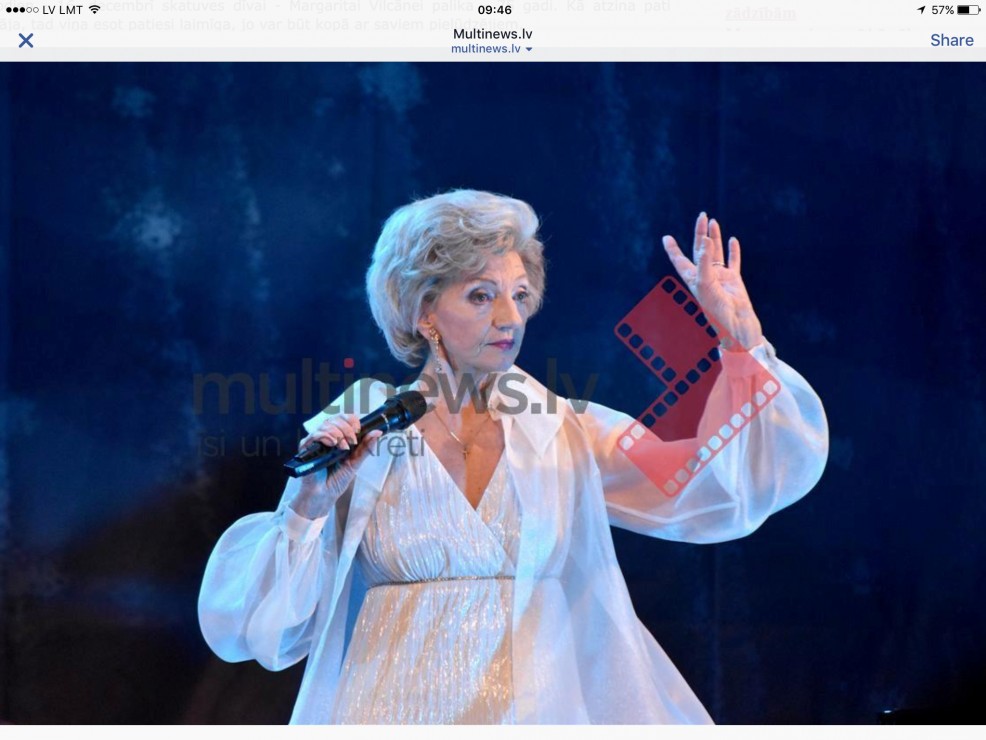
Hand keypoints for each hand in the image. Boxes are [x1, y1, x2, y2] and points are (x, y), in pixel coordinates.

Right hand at [288, 413, 383, 518]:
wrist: (324, 495)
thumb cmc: (336, 480)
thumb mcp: (355, 463)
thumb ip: (365, 447)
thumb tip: (377, 432)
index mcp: (338, 438)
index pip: (343, 418)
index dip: (352, 419)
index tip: (359, 429)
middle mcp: (326, 437)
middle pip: (335, 418)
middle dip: (347, 427)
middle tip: (353, 441)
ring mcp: (316, 441)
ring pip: (326, 424)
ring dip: (338, 432)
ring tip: (344, 447)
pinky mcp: (306, 447)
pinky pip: (315, 434)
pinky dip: (326, 436)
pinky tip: (332, 444)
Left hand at [662, 212, 763, 350]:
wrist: (736, 325)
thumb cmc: (717, 309)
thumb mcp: (706, 283)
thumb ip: (705, 262)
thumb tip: (705, 240)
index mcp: (693, 279)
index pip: (680, 261)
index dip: (673, 250)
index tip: (666, 237)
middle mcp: (705, 277)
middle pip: (700, 250)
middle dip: (699, 233)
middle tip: (702, 216)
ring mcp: (720, 278)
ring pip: (716, 253)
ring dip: (715, 237)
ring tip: (713, 221)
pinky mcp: (734, 281)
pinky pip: (733, 262)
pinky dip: (733, 251)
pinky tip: (733, 240)